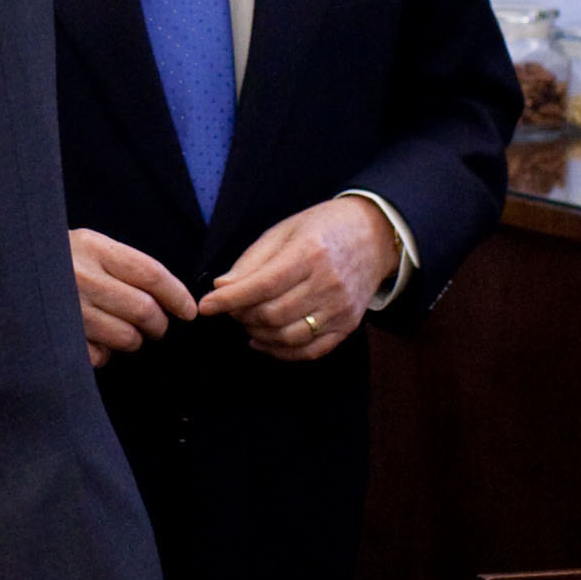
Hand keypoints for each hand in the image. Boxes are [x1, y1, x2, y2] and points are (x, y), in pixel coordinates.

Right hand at [70, 228, 195, 365]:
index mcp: (94, 248)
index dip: (177, 295)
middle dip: (158, 325)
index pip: (151, 275)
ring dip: (133, 340)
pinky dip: (105, 353)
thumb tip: (169, 296)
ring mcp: (69, 310)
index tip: (189, 310)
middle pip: (144, 310)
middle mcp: (81, 277)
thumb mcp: (88, 246)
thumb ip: (123, 265)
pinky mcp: (60, 337)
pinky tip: (95, 340)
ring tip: (124, 332)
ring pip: (127, 337)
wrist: (7, 270)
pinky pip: (101, 356)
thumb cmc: (58, 262)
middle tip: (156, 327)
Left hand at [198, 197, 403, 360]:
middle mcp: (328, 283)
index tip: (206, 306)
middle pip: (273, 314)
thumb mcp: (284, 230)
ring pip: (288, 336)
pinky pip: (310, 351)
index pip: (262, 285)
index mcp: (309, 253)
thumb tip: (222, 286)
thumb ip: (252, 260)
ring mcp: (341, 308)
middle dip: (242, 316)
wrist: (374, 235)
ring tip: (246, 323)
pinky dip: (281, 352)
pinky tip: (263, 341)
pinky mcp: (348, 325)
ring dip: (258, 335)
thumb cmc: (323, 227)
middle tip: (230, 309)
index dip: (230, 299)